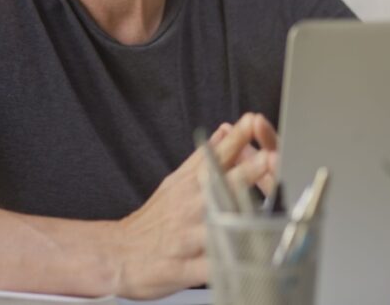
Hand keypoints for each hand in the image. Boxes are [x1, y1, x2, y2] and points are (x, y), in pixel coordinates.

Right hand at [110, 113, 278, 299]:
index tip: (253, 121)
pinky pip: (210, 269)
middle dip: (246, 172)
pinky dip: (227, 267)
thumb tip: (225, 131)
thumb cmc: (155, 218)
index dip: (236, 139)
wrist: (120, 253)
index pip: (215, 156)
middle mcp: (189, 207)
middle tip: (269, 157)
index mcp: (189, 185)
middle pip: (220, 187)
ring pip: (216, 226)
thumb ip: (203, 159)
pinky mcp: (185, 268)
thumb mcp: (176, 182)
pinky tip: (247, 267)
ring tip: (264, 210)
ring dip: (239, 218)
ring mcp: (187, 237)